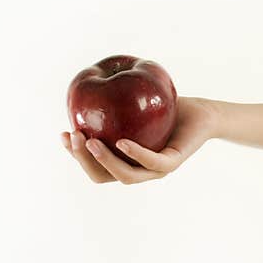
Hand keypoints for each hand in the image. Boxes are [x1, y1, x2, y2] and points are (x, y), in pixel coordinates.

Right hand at [60, 96, 215, 184]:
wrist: (200, 113)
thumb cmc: (164, 108)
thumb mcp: (131, 102)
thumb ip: (108, 101)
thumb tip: (81, 85)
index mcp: (124, 162)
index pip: (94, 166)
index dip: (74, 155)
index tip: (62, 133)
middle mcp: (138, 170)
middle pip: (103, 176)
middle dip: (82, 160)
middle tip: (73, 137)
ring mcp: (156, 171)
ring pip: (125, 175)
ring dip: (104, 161)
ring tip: (90, 143)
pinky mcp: (173, 163)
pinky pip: (152, 162)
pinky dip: (135, 154)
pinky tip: (122, 142)